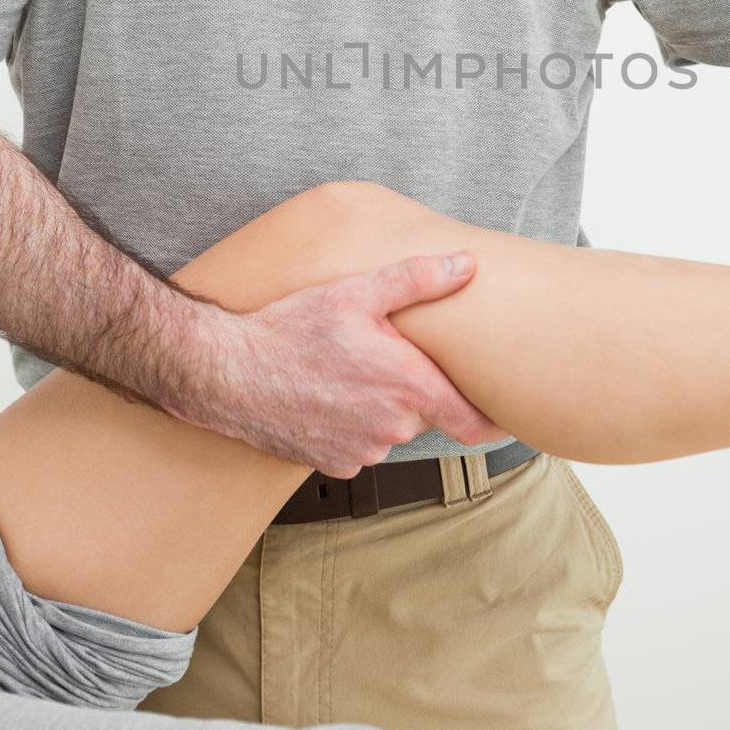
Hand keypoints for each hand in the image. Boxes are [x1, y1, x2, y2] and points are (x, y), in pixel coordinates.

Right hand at [179, 250, 508, 476]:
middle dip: (417, 389)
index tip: (502, 409)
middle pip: (427, 413)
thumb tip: (468, 265)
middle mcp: (392, 429)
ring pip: (392, 428)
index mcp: (409, 388)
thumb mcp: (358, 292)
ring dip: (383, 406)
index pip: (474, 421)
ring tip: (349, 371)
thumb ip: (419, 279)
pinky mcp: (334, 465)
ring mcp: (363, 451)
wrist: (227, 374)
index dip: (492, 417)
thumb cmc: (292, 329)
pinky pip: (361, 443)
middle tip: (389, 357)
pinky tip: (328, 394)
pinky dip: (353, 422)